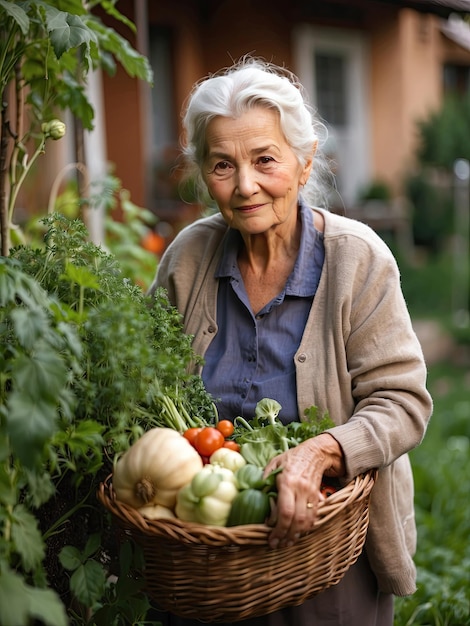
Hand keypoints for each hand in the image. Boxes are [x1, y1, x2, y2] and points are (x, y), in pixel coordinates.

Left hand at [264, 433, 344, 548]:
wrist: (315, 452)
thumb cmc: (291, 458)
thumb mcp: (274, 463)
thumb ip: (265, 479)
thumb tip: (257, 495)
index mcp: (288, 481)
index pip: (285, 511)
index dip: (278, 527)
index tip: (270, 535)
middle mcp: (301, 490)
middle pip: (296, 520)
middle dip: (286, 535)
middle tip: (277, 544)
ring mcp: (311, 494)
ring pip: (307, 522)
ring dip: (297, 535)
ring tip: (287, 542)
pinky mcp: (317, 497)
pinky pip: (313, 517)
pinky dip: (306, 528)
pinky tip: (297, 533)